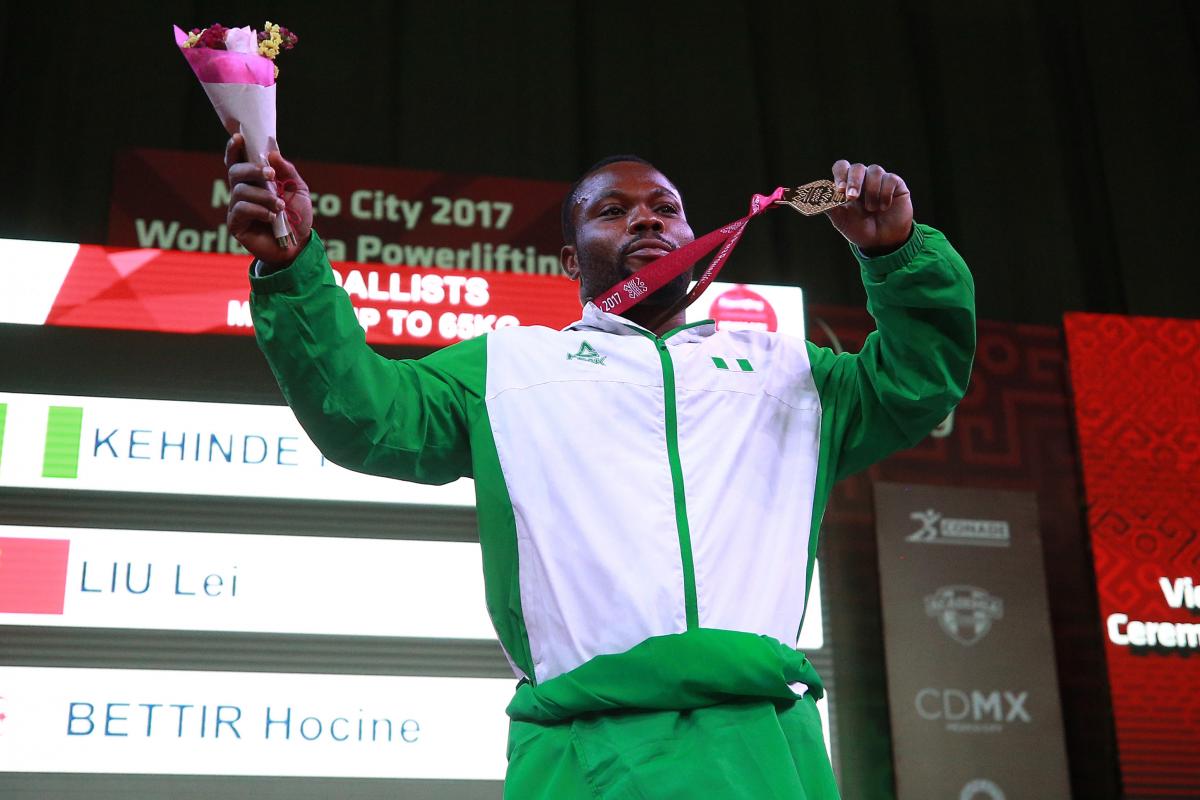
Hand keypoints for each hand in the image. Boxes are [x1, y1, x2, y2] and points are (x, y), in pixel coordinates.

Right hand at [224, 133, 313, 267]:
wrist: (298, 246)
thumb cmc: (296, 217)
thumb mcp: (298, 190)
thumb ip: (287, 171)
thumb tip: (272, 153)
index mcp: (254, 181)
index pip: (238, 160)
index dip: (235, 148)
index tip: (240, 137)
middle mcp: (242, 192)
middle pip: (235, 171)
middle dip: (253, 169)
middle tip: (271, 175)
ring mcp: (237, 208)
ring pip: (240, 190)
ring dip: (263, 196)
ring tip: (280, 206)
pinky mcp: (235, 224)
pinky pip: (241, 209)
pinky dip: (259, 210)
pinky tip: (272, 218)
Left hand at [825, 160, 912, 255]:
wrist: (881, 241)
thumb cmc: (859, 228)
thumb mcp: (841, 220)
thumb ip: (830, 208)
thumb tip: (814, 200)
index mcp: (847, 184)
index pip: (841, 167)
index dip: (840, 175)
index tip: (839, 190)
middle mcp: (862, 178)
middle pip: (857, 167)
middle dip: (854, 182)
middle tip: (852, 197)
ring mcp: (879, 179)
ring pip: (875, 171)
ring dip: (871, 191)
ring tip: (871, 209)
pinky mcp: (896, 184)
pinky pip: (890, 179)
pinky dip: (885, 194)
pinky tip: (884, 207)